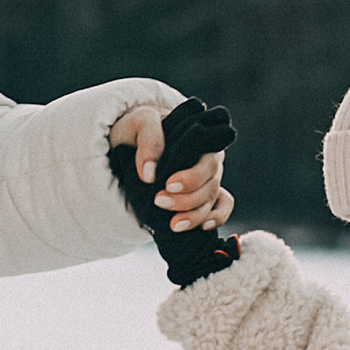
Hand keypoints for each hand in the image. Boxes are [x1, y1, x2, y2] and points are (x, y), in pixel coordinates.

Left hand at [109, 101, 233, 234]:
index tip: (168, 185)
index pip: (208, 161)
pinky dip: (217, 218)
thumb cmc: (138, 127)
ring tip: (173, 224)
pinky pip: (221, 208)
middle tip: (159, 201)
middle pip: (210, 185)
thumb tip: (150, 175)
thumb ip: (148, 141)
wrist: (127, 143)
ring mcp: (207, 179)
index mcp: (200, 140)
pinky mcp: (203, 194)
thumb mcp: (139, 122)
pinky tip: (202, 227)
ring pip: (211, 201)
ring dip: (194, 215)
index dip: (192, 177)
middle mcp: (208, 160)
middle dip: (187, 200)